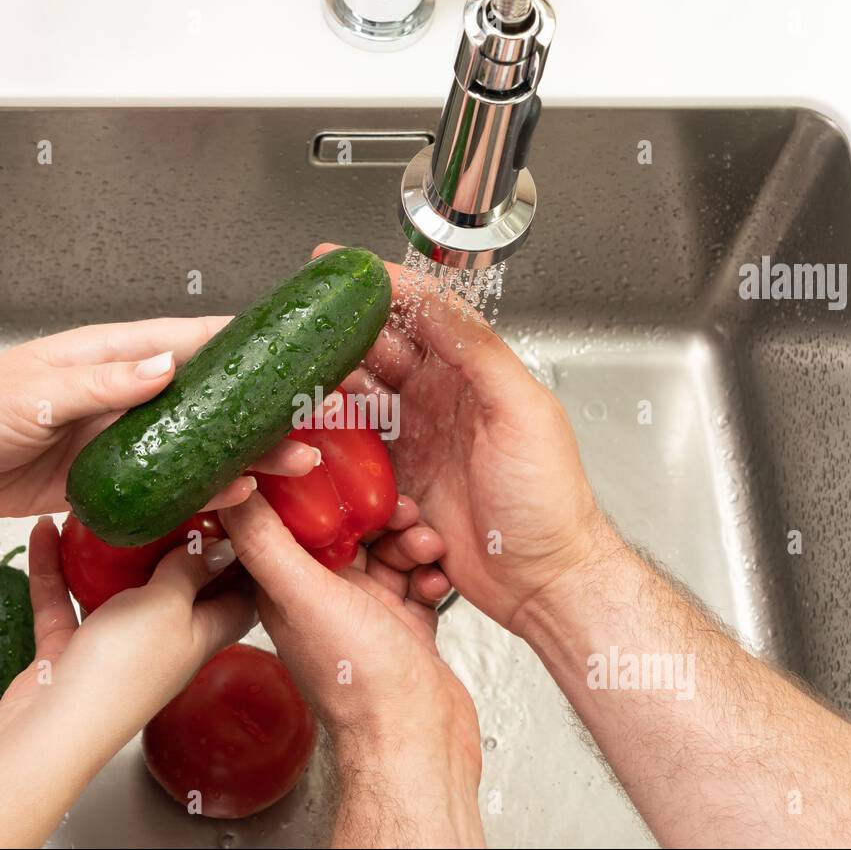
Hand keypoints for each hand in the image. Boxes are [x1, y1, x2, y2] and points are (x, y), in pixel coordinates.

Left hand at [0, 319, 320, 517]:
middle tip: (311, 422)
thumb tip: (163, 367)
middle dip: (262, 410)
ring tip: (292, 465)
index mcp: (111, 354)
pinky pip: (170, 485)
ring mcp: (124, 439)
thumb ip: (102, 384)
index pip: (192, 341)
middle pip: (211, 398)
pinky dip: (204, 492)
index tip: (294, 354)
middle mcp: (126, 393)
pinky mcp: (115, 479)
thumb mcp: (35, 391)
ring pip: (200, 444)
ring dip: (245, 455)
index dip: (247, 346)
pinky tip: (237, 498)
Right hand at [0, 515, 253, 733]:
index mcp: (201, 635)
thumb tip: (220, 547)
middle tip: (166, 502)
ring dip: (107, 554)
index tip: (237, 519)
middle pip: (176, 590)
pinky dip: (55, 568)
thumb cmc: (122, 672)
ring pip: (114, 591)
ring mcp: (114, 647)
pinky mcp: (69, 651)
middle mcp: (161, 642)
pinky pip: (64, 600)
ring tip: (104, 511)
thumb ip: (189, 572)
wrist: (53, 728)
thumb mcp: (169, 605)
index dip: (243, 562)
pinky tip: (46, 531)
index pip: (237, 598)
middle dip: (172, 547)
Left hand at [220, 491, 483, 847]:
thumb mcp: (303, 596)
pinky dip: (431, 573)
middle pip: (347, 531)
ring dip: (410, 540)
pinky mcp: (404, 627)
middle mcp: (322, 599)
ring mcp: (366, 614)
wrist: (417, 739)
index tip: (340, 471)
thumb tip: (228, 490)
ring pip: (387, 551)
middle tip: (400, 511)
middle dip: (378, 513)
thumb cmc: (359, 682)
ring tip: (425, 547)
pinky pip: (418, 580)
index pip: (292, 522)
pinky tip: (436, 579)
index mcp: (287, 590)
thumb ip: (265, 542)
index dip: (315, 493)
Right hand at [317, 244, 605, 635]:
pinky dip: (335, 444)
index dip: (384, 288)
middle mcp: (443, 404)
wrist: (544, 579)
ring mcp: (419, 444)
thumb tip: (437, 303)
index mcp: (475, 377)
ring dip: (332, 392)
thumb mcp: (522, 412)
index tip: (342, 270)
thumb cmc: (549, 499)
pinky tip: (313, 437)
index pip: (425, 315)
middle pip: (381, 356)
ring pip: (362, 403)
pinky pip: (357, 456)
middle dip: (343, 339)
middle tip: (304, 333)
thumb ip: (479, 354)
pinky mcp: (400, 486)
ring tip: (300, 384)